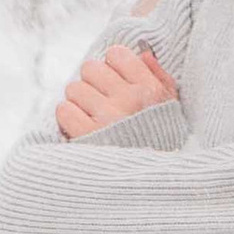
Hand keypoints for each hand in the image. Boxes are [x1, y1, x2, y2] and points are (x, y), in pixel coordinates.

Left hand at [56, 43, 178, 138]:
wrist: (153, 182)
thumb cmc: (160, 139)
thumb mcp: (169, 106)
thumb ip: (158, 76)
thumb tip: (143, 51)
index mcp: (149, 89)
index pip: (116, 54)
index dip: (113, 67)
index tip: (116, 83)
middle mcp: (129, 100)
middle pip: (90, 68)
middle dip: (93, 83)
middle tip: (101, 101)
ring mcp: (107, 117)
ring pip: (73, 88)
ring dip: (79, 101)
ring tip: (93, 116)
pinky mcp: (87, 136)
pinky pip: (64, 110)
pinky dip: (69, 118)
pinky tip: (82, 126)